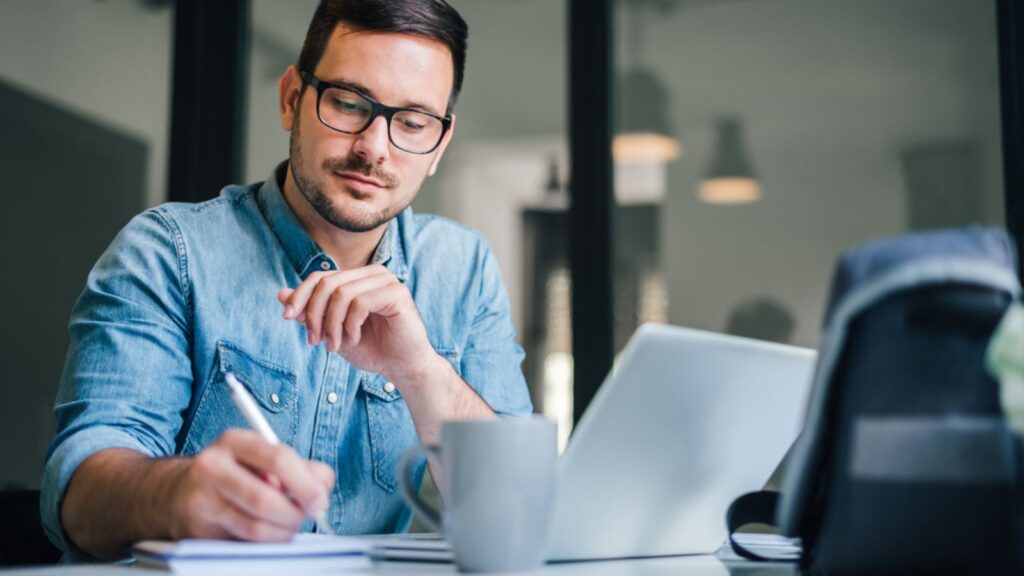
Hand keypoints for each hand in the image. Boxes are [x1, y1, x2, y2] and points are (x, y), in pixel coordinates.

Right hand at [167, 429, 333, 540]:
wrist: (180, 493)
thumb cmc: (236, 474)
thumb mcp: (266, 460)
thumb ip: (302, 469)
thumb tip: (322, 486)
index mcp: (235, 440)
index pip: (279, 459)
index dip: (306, 484)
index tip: (319, 500)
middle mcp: (213, 465)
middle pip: (266, 497)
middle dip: (295, 513)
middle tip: (307, 516)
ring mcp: (202, 497)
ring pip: (256, 526)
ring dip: (282, 531)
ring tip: (288, 525)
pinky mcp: (198, 527)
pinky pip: (244, 541)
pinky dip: (266, 542)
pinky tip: (269, 533)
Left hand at [278, 265, 439, 380]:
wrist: (402, 368)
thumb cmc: (373, 349)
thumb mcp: (333, 332)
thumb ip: (311, 313)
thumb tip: (281, 294)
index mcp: (358, 279)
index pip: (321, 277)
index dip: (300, 295)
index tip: (288, 317)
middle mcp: (372, 274)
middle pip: (328, 283)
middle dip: (315, 314)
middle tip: (314, 341)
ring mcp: (386, 280)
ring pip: (342, 293)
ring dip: (332, 324)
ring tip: (335, 345)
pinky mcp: (396, 292)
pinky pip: (360, 302)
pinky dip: (350, 325)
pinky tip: (354, 339)